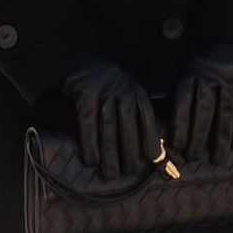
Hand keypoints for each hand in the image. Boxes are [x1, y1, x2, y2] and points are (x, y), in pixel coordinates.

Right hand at [65, 58, 161, 183]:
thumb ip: (134, 111)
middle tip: (130, 171)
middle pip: (129, 126)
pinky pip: (88, 124)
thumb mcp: (125, 89)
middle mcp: (122, 90)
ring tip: (111, 174)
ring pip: (109, 128)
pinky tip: (91, 160)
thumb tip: (148, 147)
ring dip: (110, 154)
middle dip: (131, 151)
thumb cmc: (105, 82)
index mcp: (135, 90)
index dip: (151, 138)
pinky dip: (90, 144)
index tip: (154, 158)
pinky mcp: (85, 94)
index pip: (147, 117)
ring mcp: (103, 91)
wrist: (78, 58)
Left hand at [170, 45, 232, 166]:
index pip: (184, 100)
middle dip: (198, 136)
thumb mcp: (187, 68)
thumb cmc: (202, 62)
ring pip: (225, 112)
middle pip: (204, 110)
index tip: (177, 144)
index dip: (180, 123)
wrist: (230, 37)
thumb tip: (169, 130)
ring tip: (217, 158)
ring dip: (221, 138)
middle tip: (193, 157)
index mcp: (191, 71)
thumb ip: (181, 93)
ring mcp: (231, 78)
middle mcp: (211, 74)